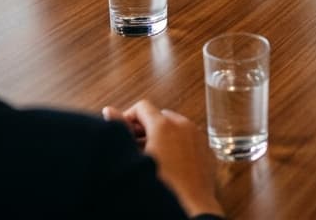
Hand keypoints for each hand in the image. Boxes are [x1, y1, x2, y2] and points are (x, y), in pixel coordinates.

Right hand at [101, 99, 222, 217]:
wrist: (188, 209)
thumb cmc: (160, 188)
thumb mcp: (134, 158)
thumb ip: (120, 129)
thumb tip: (108, 111)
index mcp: (164, 125)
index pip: (143, 107)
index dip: (128, 117)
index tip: (122, 132)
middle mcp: (184, 126)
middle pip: (160, 116)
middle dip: (145, 128)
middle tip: (133, 146)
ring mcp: (198, 137)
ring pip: (176, 127)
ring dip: (162, 136)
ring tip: (150, 157)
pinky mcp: (206, 151)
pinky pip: (189, 140)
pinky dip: (178, 145)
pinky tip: (169, 164)